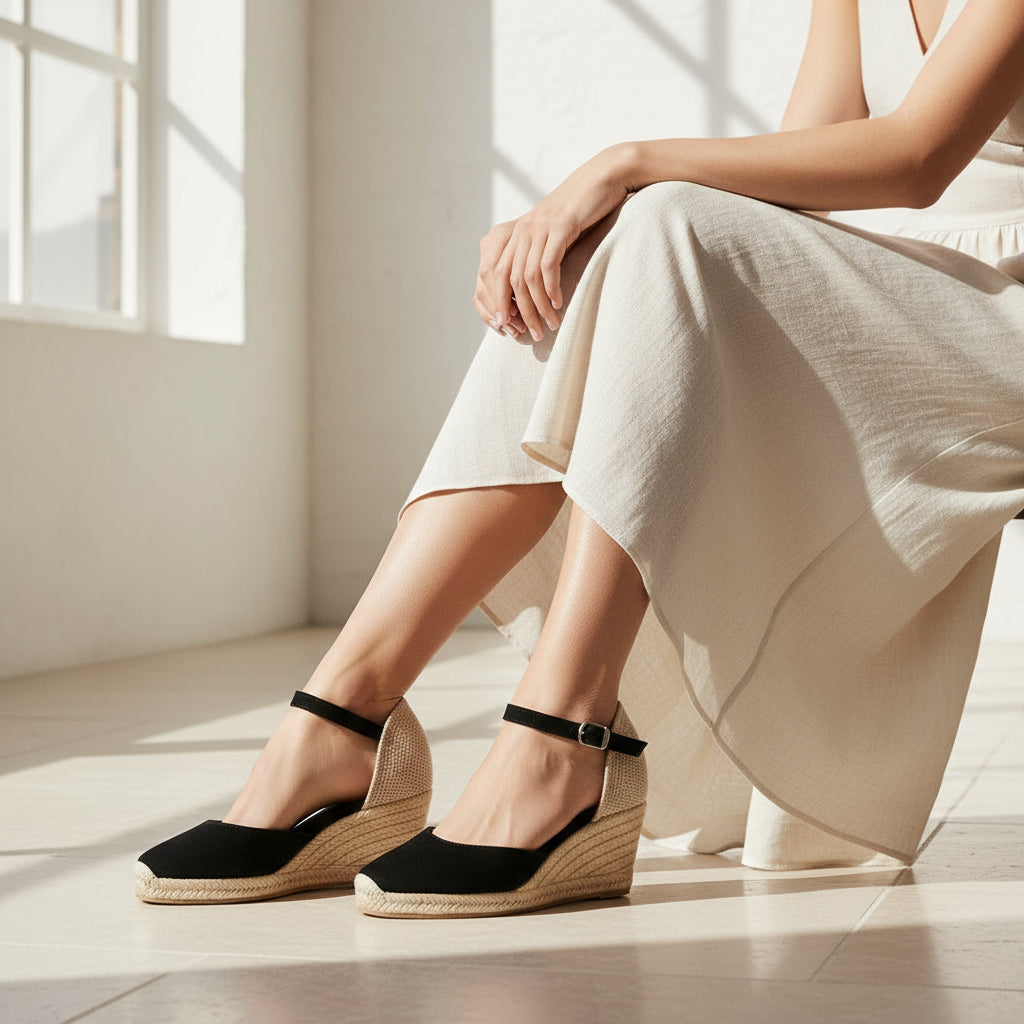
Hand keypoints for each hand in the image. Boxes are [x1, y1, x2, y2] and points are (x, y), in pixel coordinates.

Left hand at [473, 145, 633, 341]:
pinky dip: (551, 289)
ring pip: (526, 278)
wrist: (603, 178)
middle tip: (529, 334)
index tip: (508, 326)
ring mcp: (538, 227)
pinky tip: (558, 304)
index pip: (492, 274)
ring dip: (537, 307)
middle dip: (515, 312)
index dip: (497, 303)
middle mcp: (521, 230)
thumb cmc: (580, 211)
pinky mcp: (559, 226)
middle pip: (506, 280)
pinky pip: (548, 265)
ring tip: (548, 326)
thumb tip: (533, 291)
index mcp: (514, 233)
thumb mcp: (552, 234)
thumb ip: (537, 256)